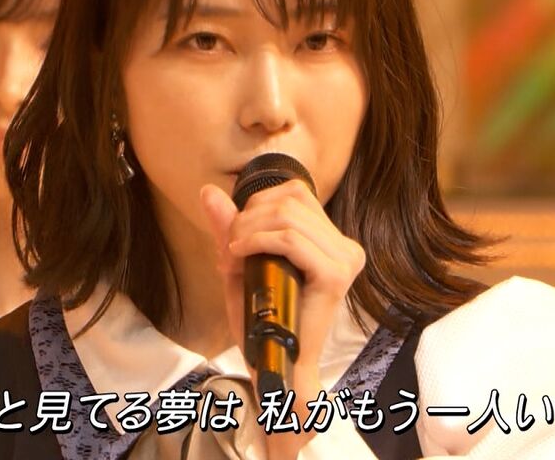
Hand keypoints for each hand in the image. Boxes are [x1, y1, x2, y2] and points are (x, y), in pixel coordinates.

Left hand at [200, 180, 365, 456]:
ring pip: (288, 216)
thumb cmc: (262, 319)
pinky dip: (258, 241)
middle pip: (291, 200)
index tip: (236, 231)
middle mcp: (346, 246)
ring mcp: (345, 259)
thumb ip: (229, 227)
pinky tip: (241, 254)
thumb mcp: (241, 264)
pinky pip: (291, 239)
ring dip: (250, 229)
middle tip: (230, 245)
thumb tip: (208, 190)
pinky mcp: (335, 274)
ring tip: (234, 253)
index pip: (297, 192)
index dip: (258, 202)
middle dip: (249, 216)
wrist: (276, 364)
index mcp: (333, 240)